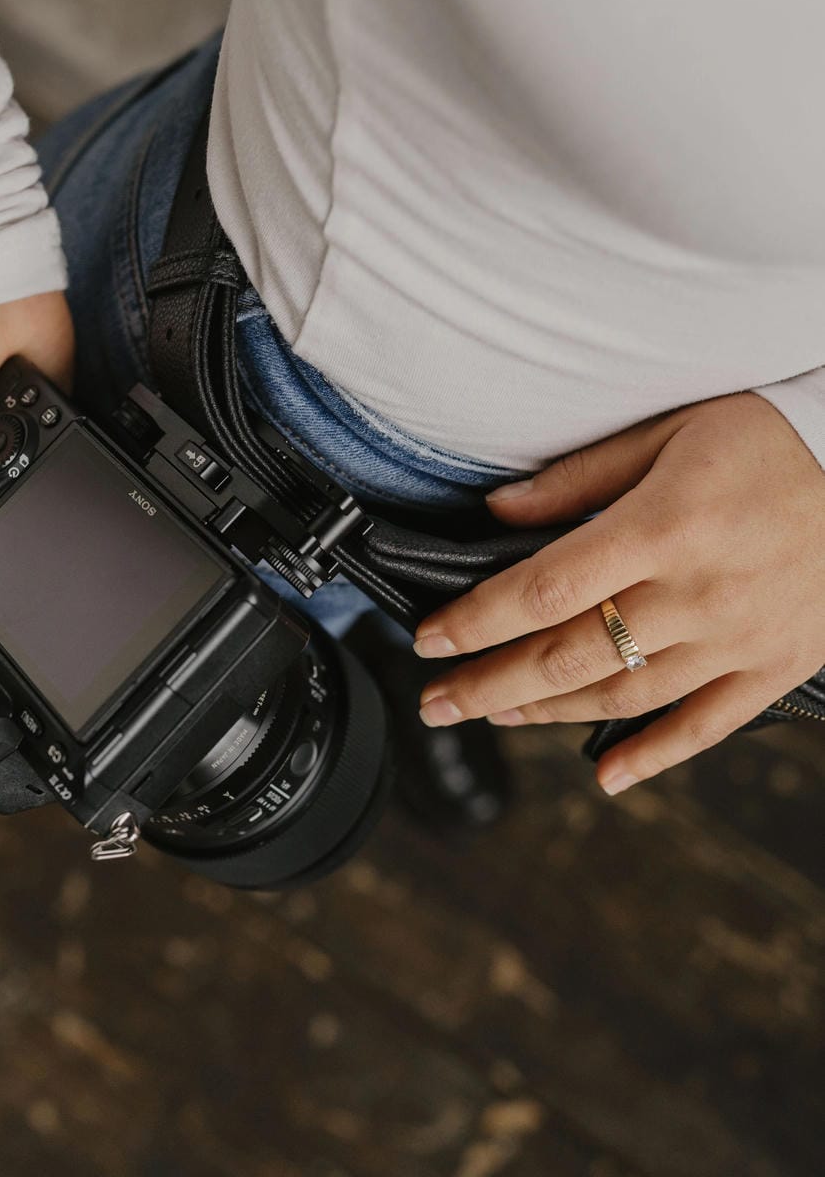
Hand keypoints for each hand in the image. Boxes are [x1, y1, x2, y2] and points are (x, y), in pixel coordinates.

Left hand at [411, 393, 824, 794]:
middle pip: (569, 654)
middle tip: (433, 701)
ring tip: (493, 715)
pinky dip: (652, 756)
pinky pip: (707, 726)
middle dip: (489, 684)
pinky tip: (604, 774)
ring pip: (625, 696)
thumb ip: (580, 476)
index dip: (477, 621)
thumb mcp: (669, 431)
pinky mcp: (777, 666)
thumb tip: (498, 511)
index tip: (428, 640)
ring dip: (547, 714)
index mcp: (663, 527)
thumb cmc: (767, 438)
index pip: (544, 589)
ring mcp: (739, 638)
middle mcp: (697, 593)